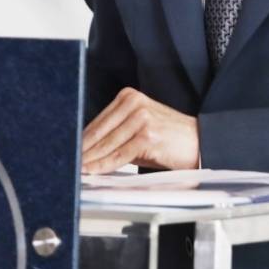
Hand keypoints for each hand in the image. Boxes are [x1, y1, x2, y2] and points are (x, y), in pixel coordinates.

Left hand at [80, 88, 199, 173]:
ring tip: (77, 169)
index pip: (98, 121)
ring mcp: (141, 119)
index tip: (68, 150)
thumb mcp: (140, 128)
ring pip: (107, 145)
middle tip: (67, 163)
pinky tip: (93, 171)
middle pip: (99, 132)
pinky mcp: (147, 136)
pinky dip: (104, 165)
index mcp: (129, 97)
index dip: (81, 139)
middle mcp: (134, 104)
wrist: (201, 142)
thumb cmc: (169, 139)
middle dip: (82, 151)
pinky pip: (119, 155)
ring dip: (90, 160)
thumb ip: (117, 133)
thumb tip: (88, 148)